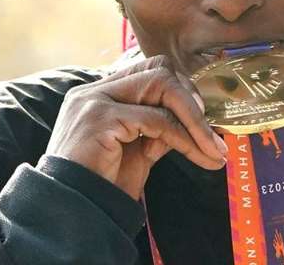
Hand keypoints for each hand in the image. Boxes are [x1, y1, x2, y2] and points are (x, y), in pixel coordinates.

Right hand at [45, 55, 227, 199]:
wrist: (70, 213)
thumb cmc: (101, 185)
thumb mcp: (136, 151)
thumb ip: (157, 129)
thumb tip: (193, 121)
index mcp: (100, 94)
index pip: (149, 71)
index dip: (182, 91)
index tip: (204, 123)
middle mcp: (95, 91)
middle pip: (158, 69)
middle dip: (192, 99)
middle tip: (212, 134)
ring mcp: (95, 101)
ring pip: (162, 86)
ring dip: (194, 120)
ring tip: (213, 149)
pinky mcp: (100, 118)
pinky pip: (157, 119)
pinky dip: (183, 137)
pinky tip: (197, 155)